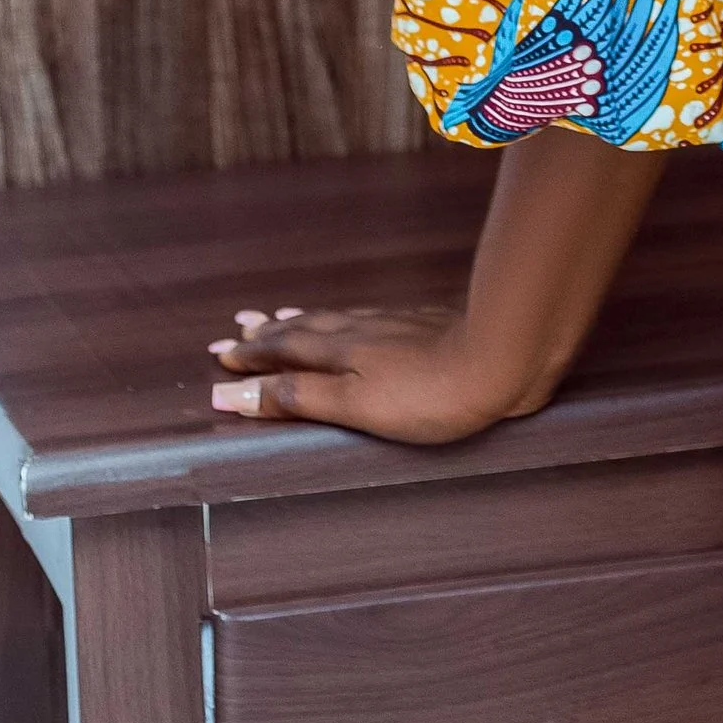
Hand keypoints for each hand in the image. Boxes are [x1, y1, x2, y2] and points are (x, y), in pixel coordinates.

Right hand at [207, 304, 542, 442]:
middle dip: (269, 333)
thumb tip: (233, 394)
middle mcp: (361, 330)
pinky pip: (365, 319)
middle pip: (305, 327)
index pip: (284, 351)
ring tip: (281, 317)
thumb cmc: (428, 394)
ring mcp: (394, 324)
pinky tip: (354, 323)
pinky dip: (342, 321)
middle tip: (237, 328)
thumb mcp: (353, 405)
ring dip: (302, 321)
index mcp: (340, 350)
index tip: (220, 359)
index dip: (252, 357)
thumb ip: (298, 397)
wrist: (502, 358)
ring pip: (335, 320)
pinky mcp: (423, 326)